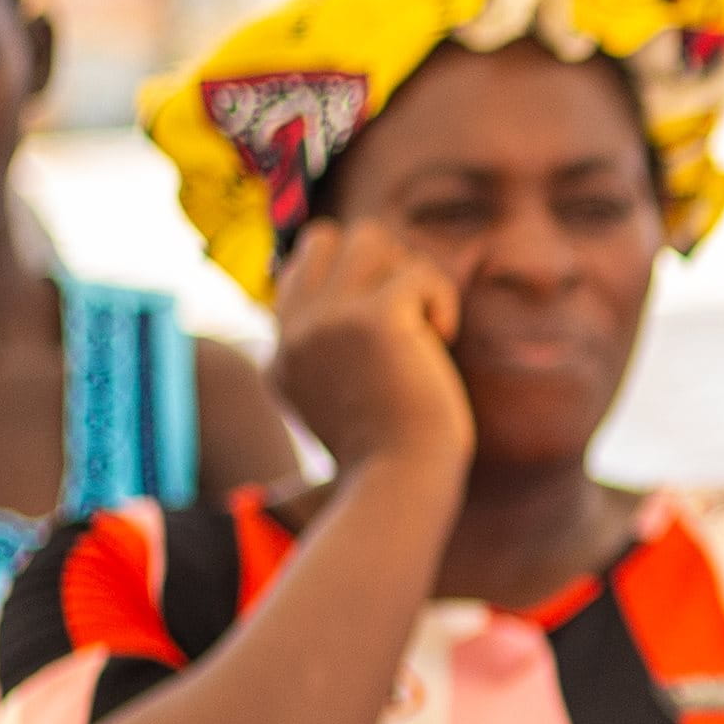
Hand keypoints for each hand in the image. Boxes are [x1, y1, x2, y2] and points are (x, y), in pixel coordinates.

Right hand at [272, 215, 477, 485]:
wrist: (401, 485)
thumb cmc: (390, 451)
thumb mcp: (337, 399)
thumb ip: (329, 349)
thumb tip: (365, 288)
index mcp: (280, 353)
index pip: (302, 268)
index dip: (352, 281)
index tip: (386, 328)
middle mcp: (294, 331)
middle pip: (332, 237)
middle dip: (378, 266)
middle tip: (406, 319)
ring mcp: (328, 320)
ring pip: (372, 238)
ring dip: (409, 274)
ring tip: (424, 325)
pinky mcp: (373, 318)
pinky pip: (419, 272)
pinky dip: (442, 301)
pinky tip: (443, 340)